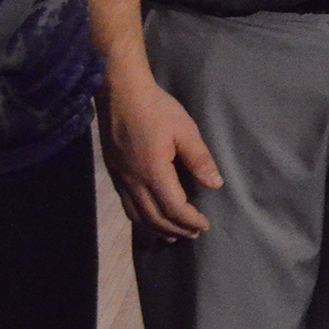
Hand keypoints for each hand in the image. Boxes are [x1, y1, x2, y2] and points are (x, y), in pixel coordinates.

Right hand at [98, 73, 220, 239]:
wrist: (119, 93)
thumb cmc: (155, 109)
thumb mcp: (185, 130)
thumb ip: (199, 159)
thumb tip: (215, 184)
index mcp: (153, 172)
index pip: (173, 209)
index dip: (190, 221)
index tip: (205, 225)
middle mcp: (133, 181)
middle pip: (153, 218)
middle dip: (175, 229)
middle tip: (194, 234)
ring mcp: (120, 178)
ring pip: (136, 215)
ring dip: (155, 228)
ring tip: (172, 235)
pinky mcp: (114, 172)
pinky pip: (127, 204)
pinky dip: (140, 217)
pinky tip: (149, 217)